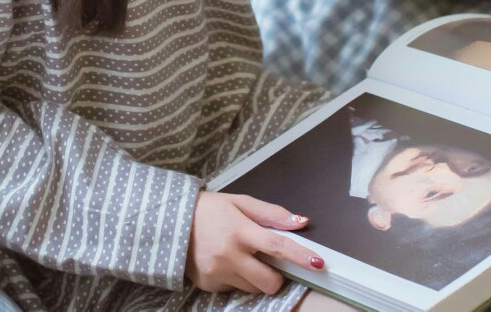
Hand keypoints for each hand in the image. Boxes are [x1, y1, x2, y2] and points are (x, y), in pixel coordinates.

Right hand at [186, 190, 324, 294]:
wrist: (171, 222)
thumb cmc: (209, 209)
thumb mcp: (239, 202)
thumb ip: (270, 213)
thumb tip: (300, 222)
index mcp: (239, 230)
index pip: (277, 246)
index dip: (300, 256)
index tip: (318, 263)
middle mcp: (229, 255)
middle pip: (269, 281)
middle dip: (277, 277)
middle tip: (268, 262)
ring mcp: (218, 273)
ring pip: (253, 288)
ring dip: (255, 277)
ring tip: (241, 257)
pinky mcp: (209, 285)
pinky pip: (234, 289)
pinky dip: (236, 279)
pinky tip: (224, 262)